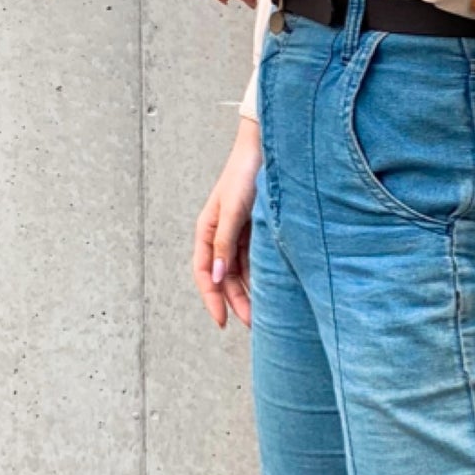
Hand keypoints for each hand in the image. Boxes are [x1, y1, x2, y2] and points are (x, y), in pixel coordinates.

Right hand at [192, 114, 263, 329]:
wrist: (267, 148)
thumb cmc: (245, 175)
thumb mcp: (233, 211)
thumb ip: (224, 243)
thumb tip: (215, 276)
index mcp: (206, 230)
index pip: (203, 273)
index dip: (211, 299)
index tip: (223, 321)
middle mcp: (220, 235)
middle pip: (223, 277)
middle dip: (236, 302)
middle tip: (252, 325)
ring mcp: (238, 233)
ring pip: (240, 272)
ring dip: (249, 292)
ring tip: (264, 314)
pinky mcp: (255, 230)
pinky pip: (255, 260)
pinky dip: (260, 276)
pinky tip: (271, 290)